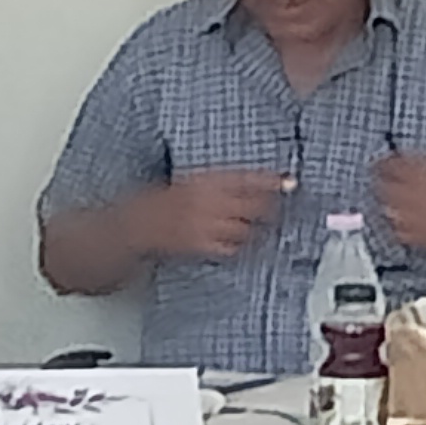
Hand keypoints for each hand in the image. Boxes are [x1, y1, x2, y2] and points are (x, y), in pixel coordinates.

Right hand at [132, 169, 285, 264]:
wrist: (136, 225)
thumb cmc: (162, 202)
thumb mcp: (189, 182)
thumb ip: (220, 184)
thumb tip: (253, 185)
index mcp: (204, 180)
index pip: (245, 177)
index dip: (270, 180)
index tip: (289, 181)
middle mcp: (207, 200)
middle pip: (252, 205)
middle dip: (268, 208)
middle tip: (274, 210)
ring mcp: (205, 224)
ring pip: (245, 228)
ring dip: (253, 229)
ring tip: (250, 227)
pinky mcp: (201, 245)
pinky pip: (230, 247)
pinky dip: (236, 245)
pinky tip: (233, 242)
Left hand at [373, 152, 425, 258]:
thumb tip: (412, 159)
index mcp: (421, 173)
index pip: (389, 165)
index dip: (383, 163)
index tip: (381, 162)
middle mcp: (412, 196)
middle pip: (383, 188)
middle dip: (380, 182)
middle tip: (382, 180)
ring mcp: (415, 218)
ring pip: (387, 210)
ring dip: (386, 203)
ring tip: (390, 200)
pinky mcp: (422, 238)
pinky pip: (398, 232)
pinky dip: (396, 225)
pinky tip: (402, 221)